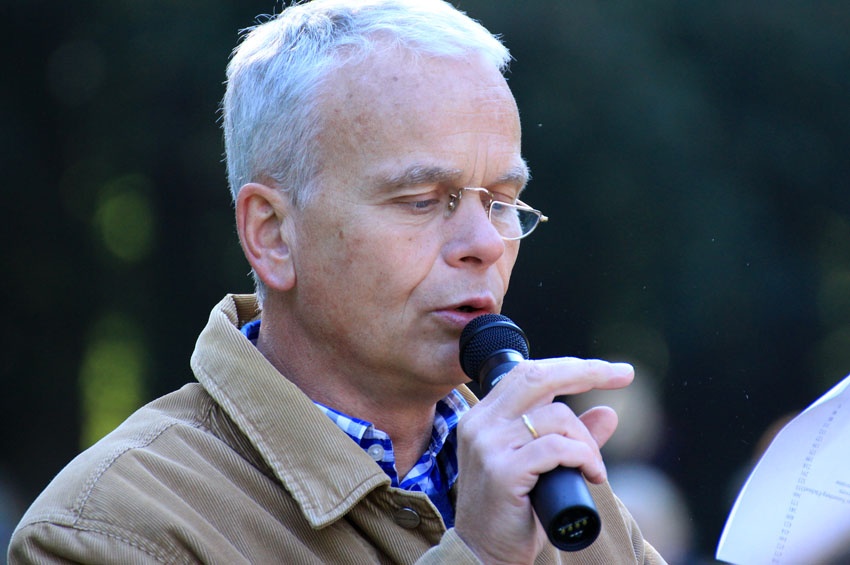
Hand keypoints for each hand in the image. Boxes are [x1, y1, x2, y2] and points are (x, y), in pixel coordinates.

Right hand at [453, 357, 633, 564]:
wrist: (485, 555)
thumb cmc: (514, 513)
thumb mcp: (543, 468)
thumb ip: (571, 439)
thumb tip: (610, 412)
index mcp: (483, 417)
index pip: (527, 374)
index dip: (572, 366)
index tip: (613, 370)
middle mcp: (480, 424)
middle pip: (538, 377)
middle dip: (586, 371)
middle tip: (622, 375)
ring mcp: (488, 446)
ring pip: (555, 417)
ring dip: (587, 441)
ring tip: (593, 467)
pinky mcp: (502, 471)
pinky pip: (556, 448)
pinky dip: (584, 457)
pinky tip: (592, 475)